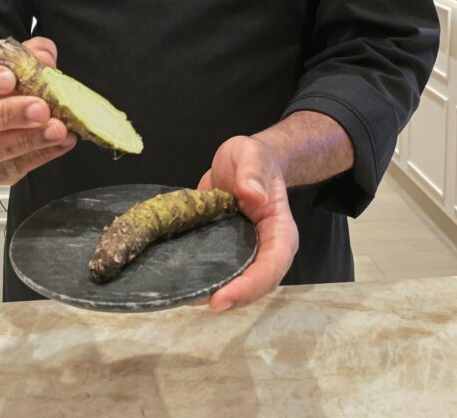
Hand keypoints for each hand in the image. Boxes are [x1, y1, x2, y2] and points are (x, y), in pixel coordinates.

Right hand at [0, 36, 76, 185]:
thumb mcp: (13, 61)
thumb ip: (28, 54)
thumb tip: (45, 61)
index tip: (9, 78)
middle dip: (7, 115)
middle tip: (40, 109)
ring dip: (26, 141)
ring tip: (56, 130)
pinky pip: (8, 169)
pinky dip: (39, 155)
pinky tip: (61, 142)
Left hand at [196, 135, 298, 311]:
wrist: (243, 163)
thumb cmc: (253, 159)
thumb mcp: (252, 155)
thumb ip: (253, 172)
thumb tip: (253, 195)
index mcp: (279, 232)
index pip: (271, 266)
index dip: (249, 287)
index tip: (220, 298)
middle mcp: (265, 249)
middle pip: (254, 285)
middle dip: (229, 298)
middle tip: (195, 301)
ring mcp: (245, 253)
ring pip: (234, 283)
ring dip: (210, 292)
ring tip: (182, 295)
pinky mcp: (225, 251)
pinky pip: (216, 269)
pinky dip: (199, 277)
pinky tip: (177, 280)